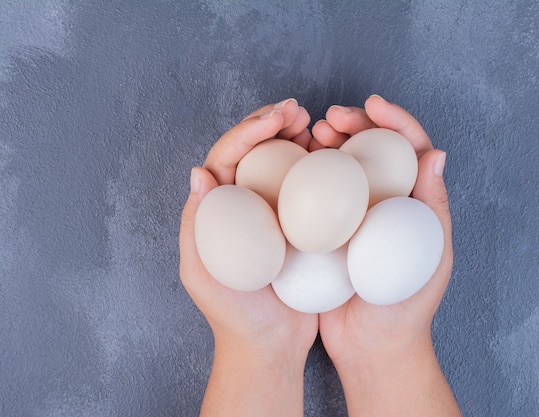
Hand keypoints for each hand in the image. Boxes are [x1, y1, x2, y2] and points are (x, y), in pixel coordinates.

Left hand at [179, 99, 317, 416]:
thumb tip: (199, 170)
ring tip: (315, 123)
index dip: (249, 130)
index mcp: (218, 209)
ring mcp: (274, 213)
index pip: (229, 156)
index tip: (277, 118)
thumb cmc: (234, 314)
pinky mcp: (301, 226)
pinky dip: (319, 166)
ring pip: (284, 163)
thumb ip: (196, 225)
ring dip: (296, 137)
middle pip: (256, 151)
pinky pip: (310, 188)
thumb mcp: (203, 275)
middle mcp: (245, 204)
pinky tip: (332, 154)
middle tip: (298, 110)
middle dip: (273, 123)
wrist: (271, 345)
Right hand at [315, 95, 459, 415]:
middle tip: (330, 119)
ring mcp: (354, 217)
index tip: (370, 106)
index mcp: (413, 203)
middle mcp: (384, 203)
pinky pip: (317, 195)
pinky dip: (307, 173)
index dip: (393, 120)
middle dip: (354, 124)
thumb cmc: (406, 307)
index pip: (408, 149)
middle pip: (371, 150)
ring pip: (342, 166)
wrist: (371, 347)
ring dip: (329, 143)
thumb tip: (436, 153)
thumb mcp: (428, 258)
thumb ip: (432, 207)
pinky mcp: (328, 232)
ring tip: (312, 133)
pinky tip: (293, 163)